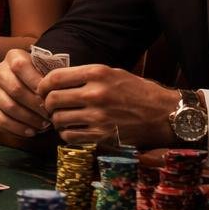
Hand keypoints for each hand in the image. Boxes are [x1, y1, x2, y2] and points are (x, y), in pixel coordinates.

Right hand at [0, 49, 49, 137]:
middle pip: (16, 90)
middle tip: (50, 116)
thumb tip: (54, 94)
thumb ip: (50, 77)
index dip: (37, 84)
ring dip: (28, 119)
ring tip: (44, 125)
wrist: (25, 82)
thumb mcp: (47, 70)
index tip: (52, 98)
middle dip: (35, 106)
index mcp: (13, 57)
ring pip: (8, 107)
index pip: (22, 67)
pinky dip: (17, 129)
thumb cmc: (41, 78)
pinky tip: (31, 132)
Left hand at [39, 64, 179, 146]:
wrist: (165, 114)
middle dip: (47, 104)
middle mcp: (96, 94)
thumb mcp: (113, 73)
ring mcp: (98, 116)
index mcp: (97, 74)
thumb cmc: (138, 91)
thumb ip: (85, 75)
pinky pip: (69, 136)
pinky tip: (72, 130)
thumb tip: (55, 80)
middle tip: (51, 107)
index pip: (54, 78)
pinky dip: (66, 134)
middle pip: (52, 99)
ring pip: (58, 119)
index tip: (43, 90)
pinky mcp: (102, 136)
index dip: (43, 85)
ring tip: (63, 118)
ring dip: (56, 120)